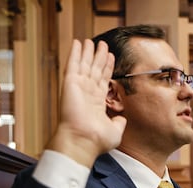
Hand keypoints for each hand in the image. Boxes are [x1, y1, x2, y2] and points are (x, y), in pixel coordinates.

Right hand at [48, 39, 126, 166]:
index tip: (110, 57)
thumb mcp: (115, 131)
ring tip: (91, 41)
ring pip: (84, 64)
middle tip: (102, 44)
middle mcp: (87, 94)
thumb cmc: (97, 140)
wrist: (83, 140)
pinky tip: (78, 43)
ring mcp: (78, 87)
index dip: (106, 68)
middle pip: (94, 70)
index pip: (103, 80)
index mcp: (96, 102)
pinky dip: (75, 52)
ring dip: (88, 52)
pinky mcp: (70, 83)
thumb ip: (119, 122)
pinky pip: (73, 64)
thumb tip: (122, 119)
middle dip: (98, 57)